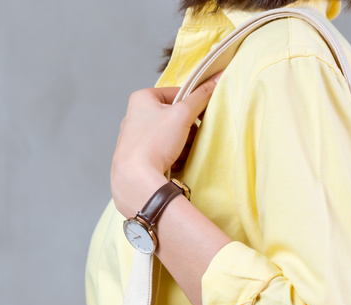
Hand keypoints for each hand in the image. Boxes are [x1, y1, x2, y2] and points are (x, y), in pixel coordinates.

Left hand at [110, 77, 219, 216]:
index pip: (176, 93)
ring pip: (169, 135)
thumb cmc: (155, 142)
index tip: (200, 115)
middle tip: (191, 137)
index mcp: (141, 99)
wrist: (136, 180)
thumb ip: (201, 96)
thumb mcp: (183, 114)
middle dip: (187, 128)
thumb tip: (216, 79)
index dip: (191, 103)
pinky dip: (172, 155)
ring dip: (182, 143)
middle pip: (173, 116)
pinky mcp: (137, 157)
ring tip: (182, 153)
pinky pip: (161, 150)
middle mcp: (134, 116)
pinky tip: (173, 163)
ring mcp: (134, 138)